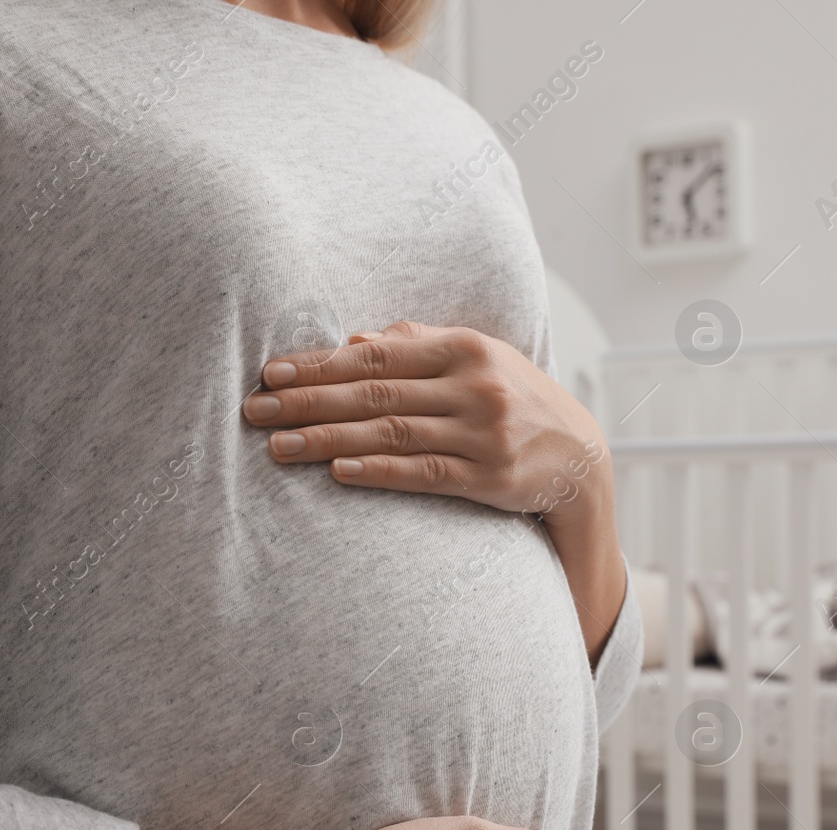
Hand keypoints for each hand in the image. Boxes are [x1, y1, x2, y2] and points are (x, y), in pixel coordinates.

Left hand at [242, 321, 609, 526]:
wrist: (580, 458)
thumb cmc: (514, 402)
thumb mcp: (477, 361)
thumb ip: (418, 348)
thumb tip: (355, 344)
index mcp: (464, 348)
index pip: (375, 356)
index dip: (318, 365)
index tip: (270, 374)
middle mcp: (475, 387)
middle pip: (374, 394)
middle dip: (308, 402)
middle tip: (256, 411)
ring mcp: (484, 433)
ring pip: (390, 434)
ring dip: (327, 439)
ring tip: (278, 447)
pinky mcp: (490, 477)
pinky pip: (423, 473)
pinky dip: (378, 471)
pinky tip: (337, 471)